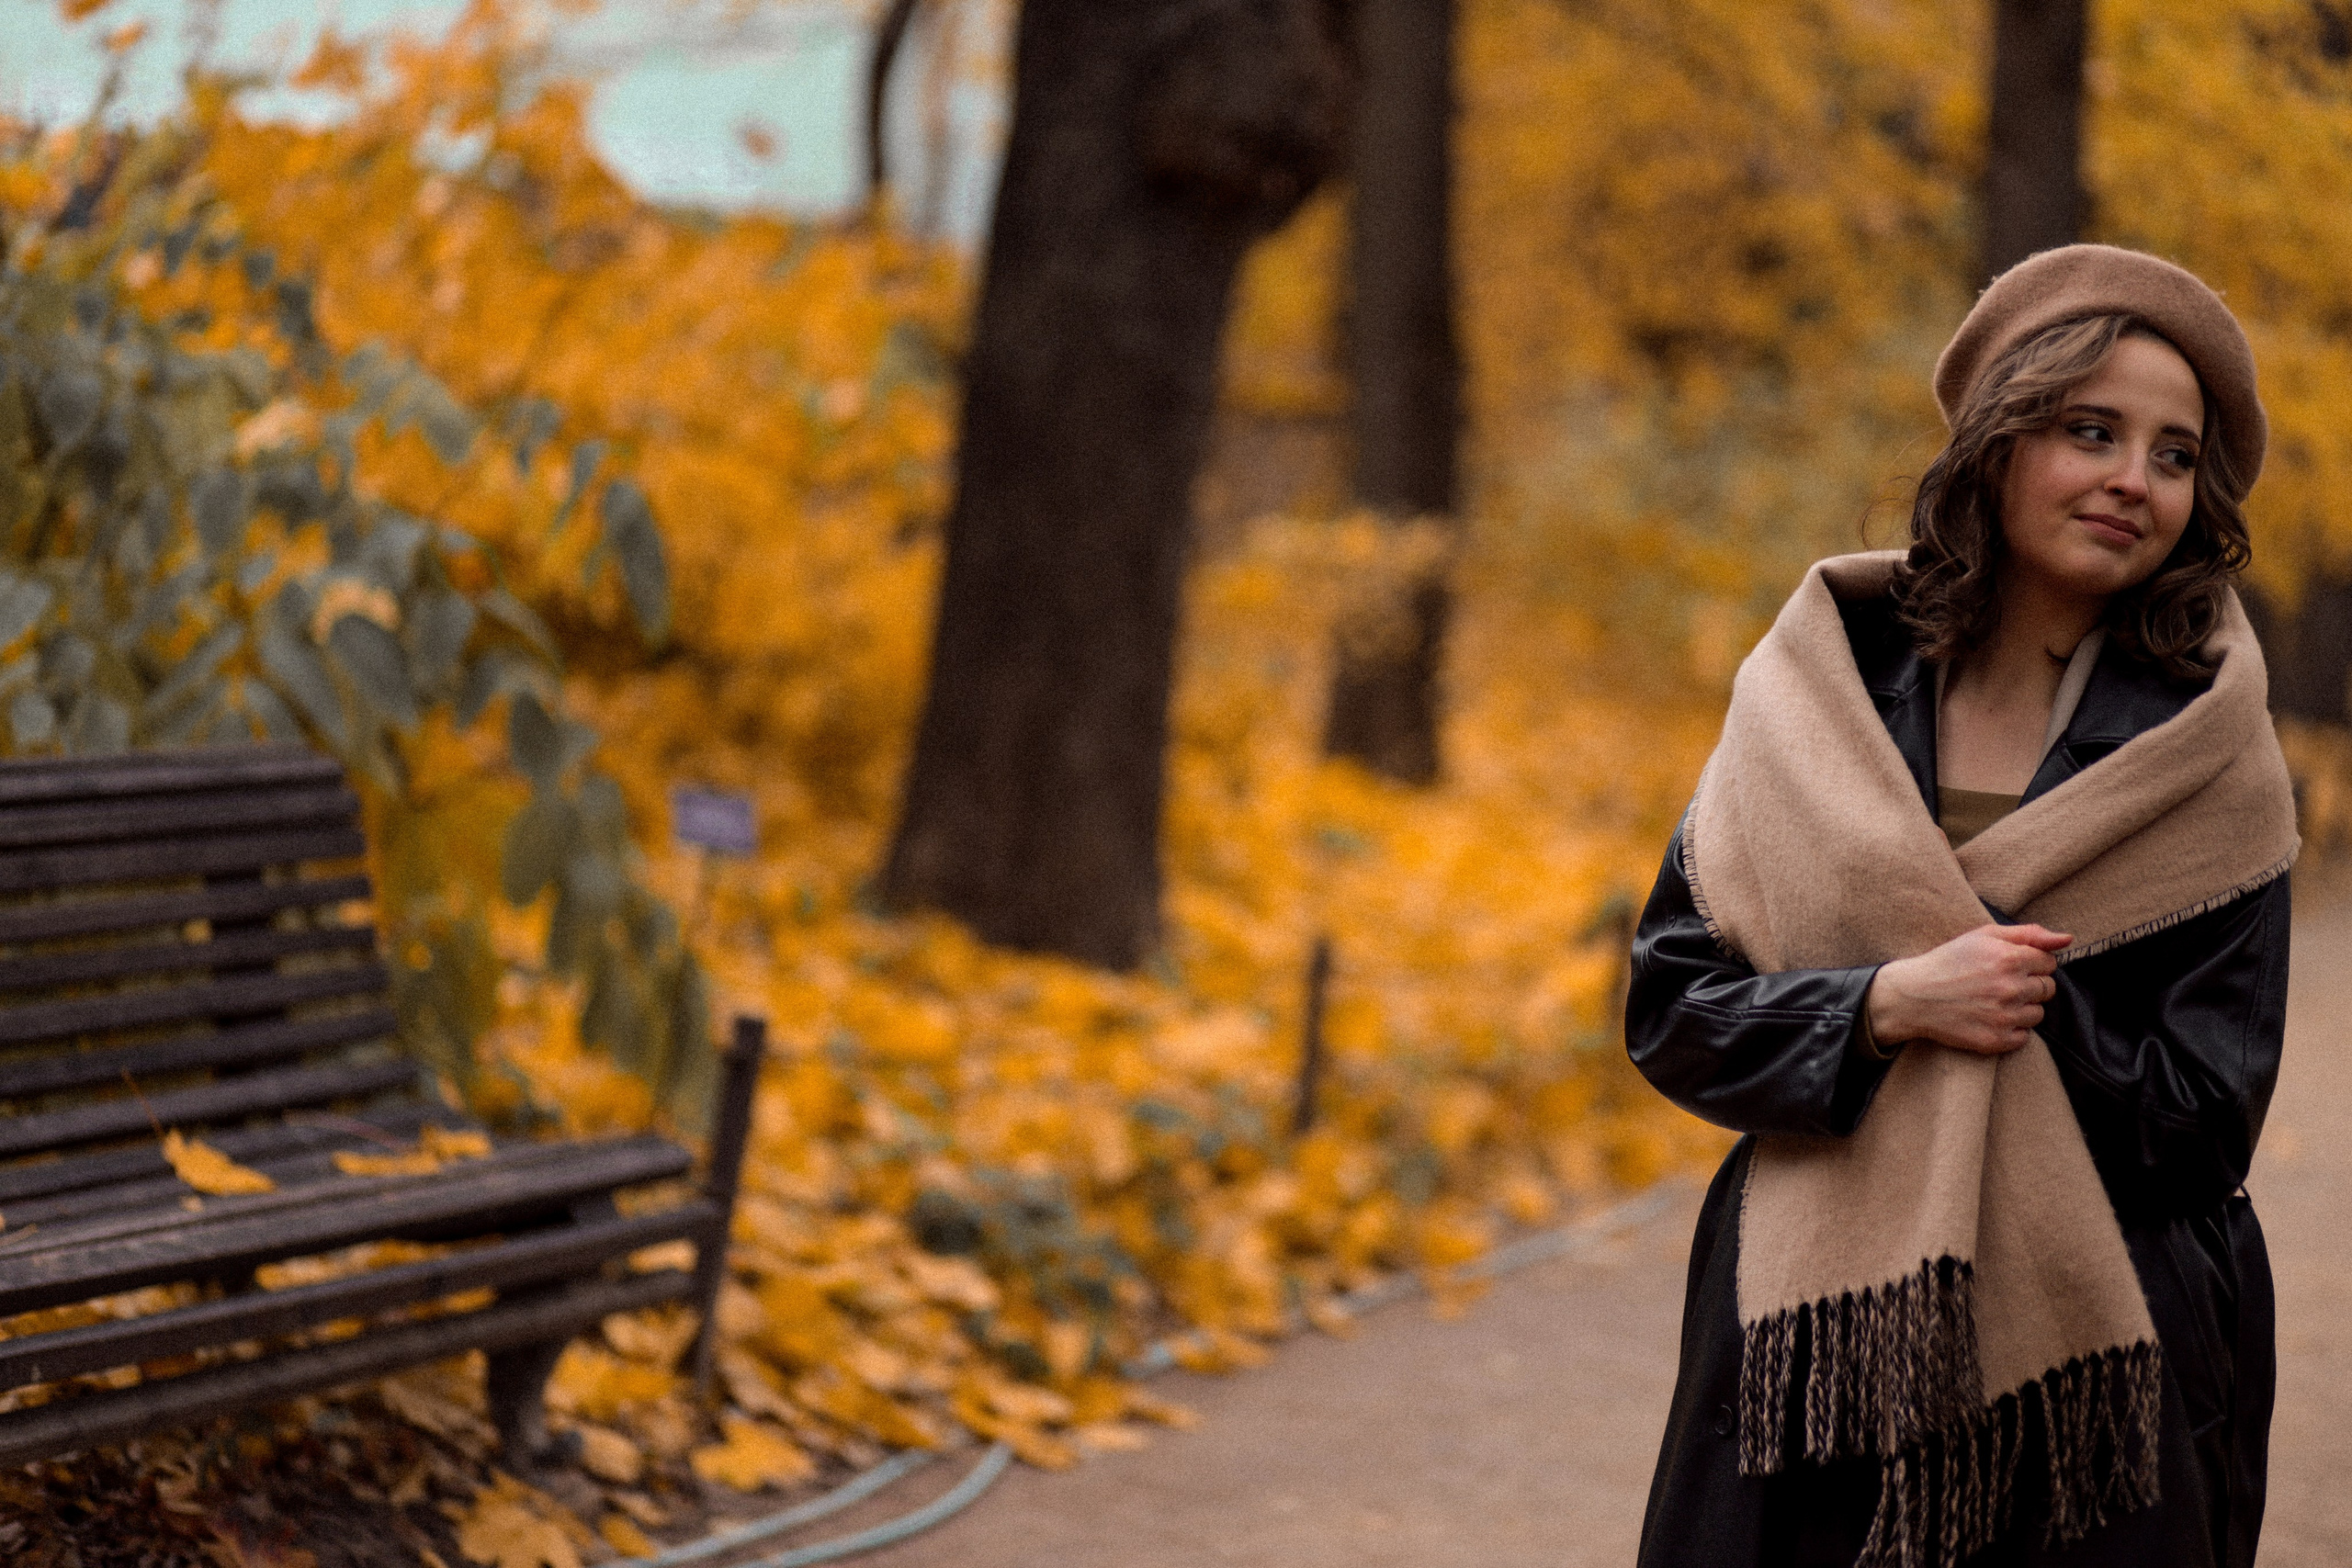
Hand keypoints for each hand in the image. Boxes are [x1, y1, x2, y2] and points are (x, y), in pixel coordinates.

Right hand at [1866, 923, 2070, 1055]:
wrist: (1913, 997)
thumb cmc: (1949, 961)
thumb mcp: (1984, 936)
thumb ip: (2030, 934)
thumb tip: (2067, 939)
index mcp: (2011, 959)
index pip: (2050, 963)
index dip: (2031, 963)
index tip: (2009, 966)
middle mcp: (2011, 988)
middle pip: (2048, 989)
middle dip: (2030, 985)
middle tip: (2000, 983)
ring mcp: (2004, 1017)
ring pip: (2038, 1014)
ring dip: (2022, 1008)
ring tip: (1994, 1001)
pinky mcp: (1996, 1040)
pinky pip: (2024, 1037)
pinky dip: (2011, 1029)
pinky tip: (1990, 1018)